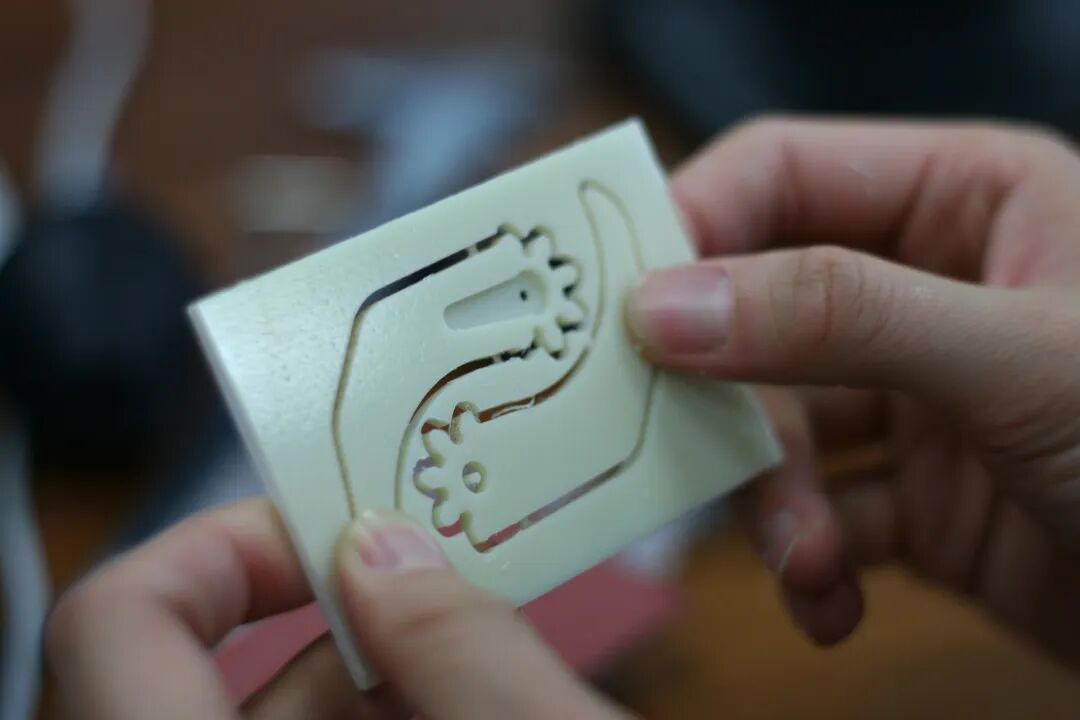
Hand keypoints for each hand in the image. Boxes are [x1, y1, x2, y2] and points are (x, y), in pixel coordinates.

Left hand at [45, 500, 626, 718]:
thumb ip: (470, 655)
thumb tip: (393, 549)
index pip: (118, 619)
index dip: (221, 548)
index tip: (339, 534)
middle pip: (210, 666)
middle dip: (351, 620)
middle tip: (461, 594)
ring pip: (271, 712)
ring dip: (385, 677)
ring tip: (489, 654)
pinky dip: (385, 718)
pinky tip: (470, 701)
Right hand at [626, 118, 1079, 664]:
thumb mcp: (1020, 359)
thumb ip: (837, 315)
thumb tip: (663, 306)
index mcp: (964, 199)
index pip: (779, 176)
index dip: (690, 229)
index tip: (621, 312)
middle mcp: (926, 288)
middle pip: (756, 315)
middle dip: (735, 404)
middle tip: (697, 461)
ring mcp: (915, 397)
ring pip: (775, 424)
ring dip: (770, 502)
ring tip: (803, 564)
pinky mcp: (913, 495)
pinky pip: (816, 513)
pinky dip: (808, 562)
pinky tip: (832, 603)